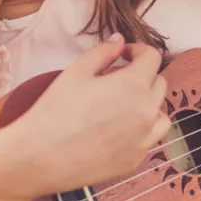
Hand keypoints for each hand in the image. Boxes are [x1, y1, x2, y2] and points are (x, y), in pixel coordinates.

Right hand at [6, 34, 170, 198]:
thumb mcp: (76, 71)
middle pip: (159, 83)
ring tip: (122, 106)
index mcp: (134, 85)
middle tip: (116, 80)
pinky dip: (141, 129)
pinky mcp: (137, 159)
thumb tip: (120, 42)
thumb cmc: (54, 111)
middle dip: (142, 76)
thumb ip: (104, 52)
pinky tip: (117, 130)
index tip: (123, 55)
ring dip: (147, 104)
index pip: (153, 57)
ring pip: (161, 113)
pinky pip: (150, 138)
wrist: (39, 157)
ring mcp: (145, 138)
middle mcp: (147, 112)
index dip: (138, 51)